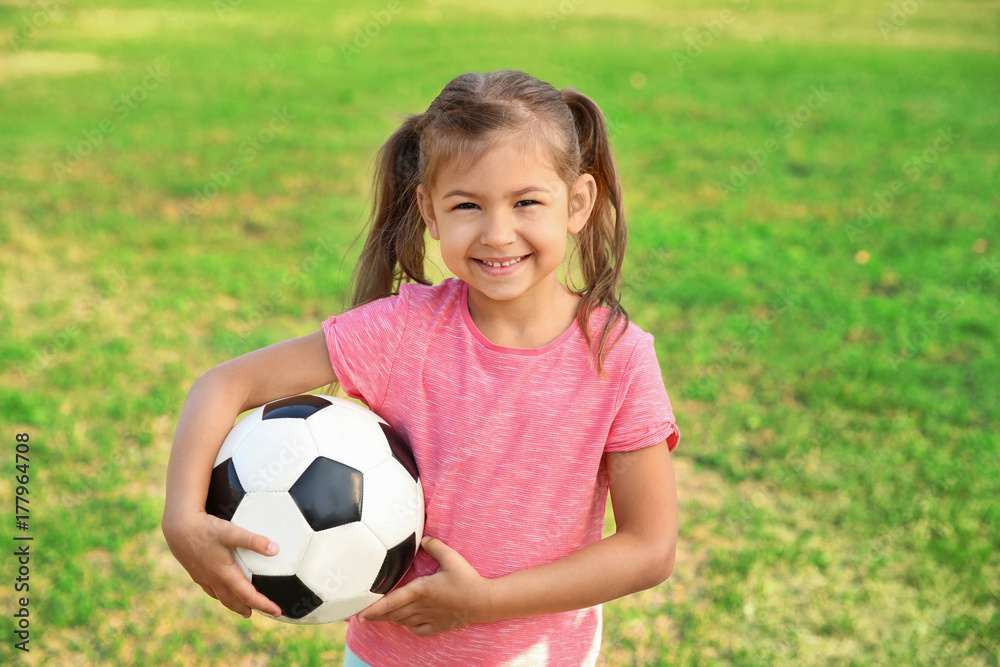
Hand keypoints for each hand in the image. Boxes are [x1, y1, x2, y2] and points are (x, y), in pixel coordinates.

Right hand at [161, 510, 281, 617]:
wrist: (178, 528)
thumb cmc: (206, 529)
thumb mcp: (232, 532)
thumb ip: (254, 541)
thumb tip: (276, 549)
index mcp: (225, 574)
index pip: (248, 595)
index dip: (264, 604)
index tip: (277, 611)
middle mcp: (214, 579)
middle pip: (233, 601)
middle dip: (248, 608)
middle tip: (262, 612)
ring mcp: (203, 577)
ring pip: (220, 597)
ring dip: (234, 604)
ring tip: (243, 607)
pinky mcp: (196, 572)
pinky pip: (210, 590)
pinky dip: (220, 595)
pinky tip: (221, 590)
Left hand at [356, 537, 492, 636]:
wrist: (483, 601)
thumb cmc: (466, 579)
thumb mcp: (451, 558)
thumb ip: (435, 546)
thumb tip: (423, 538)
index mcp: (420, 590)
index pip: (391, 601)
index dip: (373, 608)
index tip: (359, 614)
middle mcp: (421, 606)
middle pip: (392, 614)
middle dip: (375, 615)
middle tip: (361, 616)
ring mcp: (428, 618)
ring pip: (402, 621)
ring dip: (388, 620)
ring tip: (377, 618)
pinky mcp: (437, 626)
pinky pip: (416, 630)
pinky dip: (407, 626)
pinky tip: (404, 623)